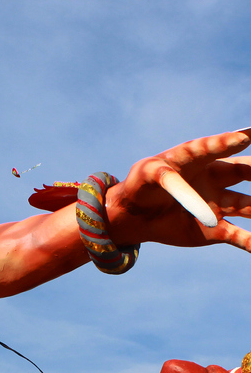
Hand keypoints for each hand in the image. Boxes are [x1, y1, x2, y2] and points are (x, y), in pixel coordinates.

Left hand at [108, 129, 250, 250]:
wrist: (133, 214)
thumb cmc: (140, 185)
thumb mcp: (149, 176)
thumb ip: (172, 184)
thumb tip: (205, 210)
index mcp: (199, 157)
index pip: (218, 147)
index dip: (230, 142)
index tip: (244, 136)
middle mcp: (216, 178)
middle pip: (248, 170)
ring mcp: (219, 203)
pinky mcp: (214, 229)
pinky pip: (240, 236)